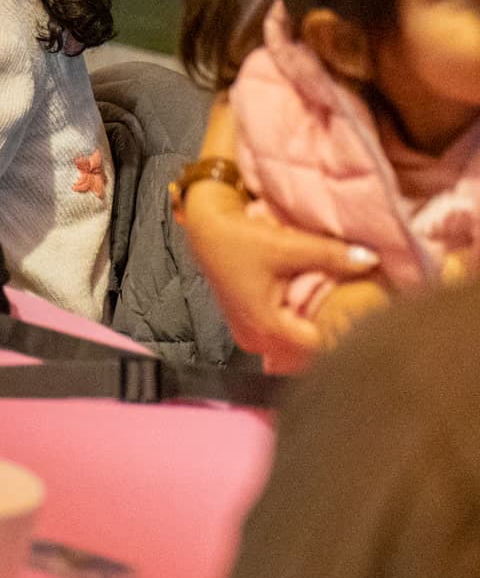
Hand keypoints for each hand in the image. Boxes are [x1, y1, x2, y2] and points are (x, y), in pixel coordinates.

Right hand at [180, 189, 378, 373]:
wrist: (204, 227)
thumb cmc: (237, 238)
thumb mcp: (286, 245)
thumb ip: (331, 255)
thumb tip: (371, 260)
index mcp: (266, 326)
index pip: (321, 346)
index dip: (346, 331)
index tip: (371, 318)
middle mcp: (257, 339)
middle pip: (309, 350)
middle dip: (333, 333)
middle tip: (364, 314)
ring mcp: (252, 336)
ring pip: (297, 345)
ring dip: (317, 330)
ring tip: (344, 312)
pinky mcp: (251, 327)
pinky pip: (285, 337)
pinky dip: (302, 326)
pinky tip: (317, 310)